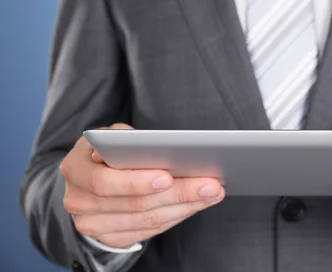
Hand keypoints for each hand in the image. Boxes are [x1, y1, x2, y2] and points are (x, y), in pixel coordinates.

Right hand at [60, 123, 224, 248]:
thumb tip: (164, 147)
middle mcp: (78, 201)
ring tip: (212, 192)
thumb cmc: (107, 150)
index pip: (105, 181)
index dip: (137, 181)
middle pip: (136, 204)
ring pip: (147, 220)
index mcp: (75, 169)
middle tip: (210, 184)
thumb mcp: (112, 136)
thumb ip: (129, 139)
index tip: (168, 176)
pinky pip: (149, 230)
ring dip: (185, 206)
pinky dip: (178, 216)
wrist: (86, 179)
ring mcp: (92, 225)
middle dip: (178, 193)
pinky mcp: (110, 238)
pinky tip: (198, 203)